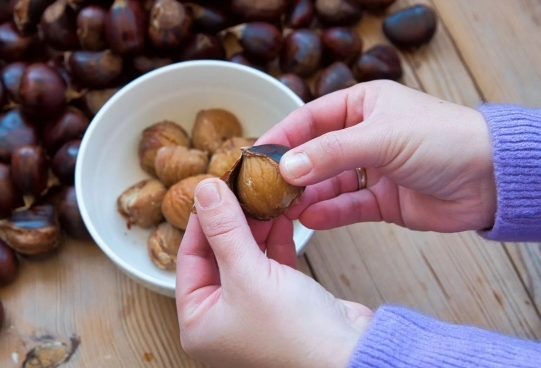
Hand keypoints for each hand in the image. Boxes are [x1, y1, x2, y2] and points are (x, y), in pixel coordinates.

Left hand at [176, 178, 372, 367]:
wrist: (351, 355)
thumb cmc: (294, 334)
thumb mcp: (248, 274)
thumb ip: (225, 229)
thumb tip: (205, 191)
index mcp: (198, 322)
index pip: (189, 259)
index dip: (202, 221)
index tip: (212, 189)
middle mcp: (222, 319)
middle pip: (218, 256)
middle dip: (232, 221)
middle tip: (239, 189)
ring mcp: (253, 311)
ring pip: (246, 258)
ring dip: (256, 228)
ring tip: (262, 197)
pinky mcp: (282, 304)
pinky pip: (271, 265)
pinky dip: (275, 241)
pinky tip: (281, 218)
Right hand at [258, 80, 496, 232]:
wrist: (493, 179)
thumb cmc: (444, 139)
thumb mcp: (382, 137)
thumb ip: (331, 153)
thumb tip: (287, 168)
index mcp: (363, 106)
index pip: (310, 119)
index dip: (282, 136)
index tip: (255, 155)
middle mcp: (364, 137)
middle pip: (315, 155)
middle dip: (290, 172)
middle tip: (263, 190)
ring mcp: (373, 170)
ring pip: (329, 184)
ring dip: (306, 197)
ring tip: (282, 210)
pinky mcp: (384, 201)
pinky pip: (348, 207)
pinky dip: (330, 214)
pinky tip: (310, 220)